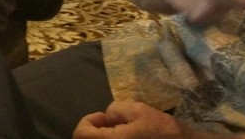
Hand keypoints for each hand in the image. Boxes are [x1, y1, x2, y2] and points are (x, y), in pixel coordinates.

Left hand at [74, 101, 194, 137]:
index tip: (104, 116)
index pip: (81, 134)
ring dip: (103, 137)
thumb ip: (116, 109)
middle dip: (94, 131)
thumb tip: (107, 116)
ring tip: (120, 131)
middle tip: (110, 123)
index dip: (88, 121)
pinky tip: (127, 138)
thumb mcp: (139, 111)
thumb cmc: (163, 131)